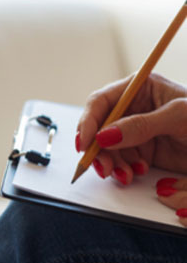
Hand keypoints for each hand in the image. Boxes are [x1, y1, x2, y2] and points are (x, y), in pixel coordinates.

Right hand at [76, 73, 186, 224]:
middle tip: (101, 165)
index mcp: (140, 88)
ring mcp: (137, 130)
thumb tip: (106, 135)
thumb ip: (141, 125)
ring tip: (124, 174)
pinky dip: (123, 169)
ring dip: (111, 163)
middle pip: (99, 127)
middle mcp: (135, 108)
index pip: (102, 101)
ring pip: (106, 147)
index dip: (88, 121)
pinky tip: (136, 171)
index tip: (85, 142)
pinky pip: (120, 160)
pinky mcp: (142, 149)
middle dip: (97, 148)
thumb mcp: (179, 117)